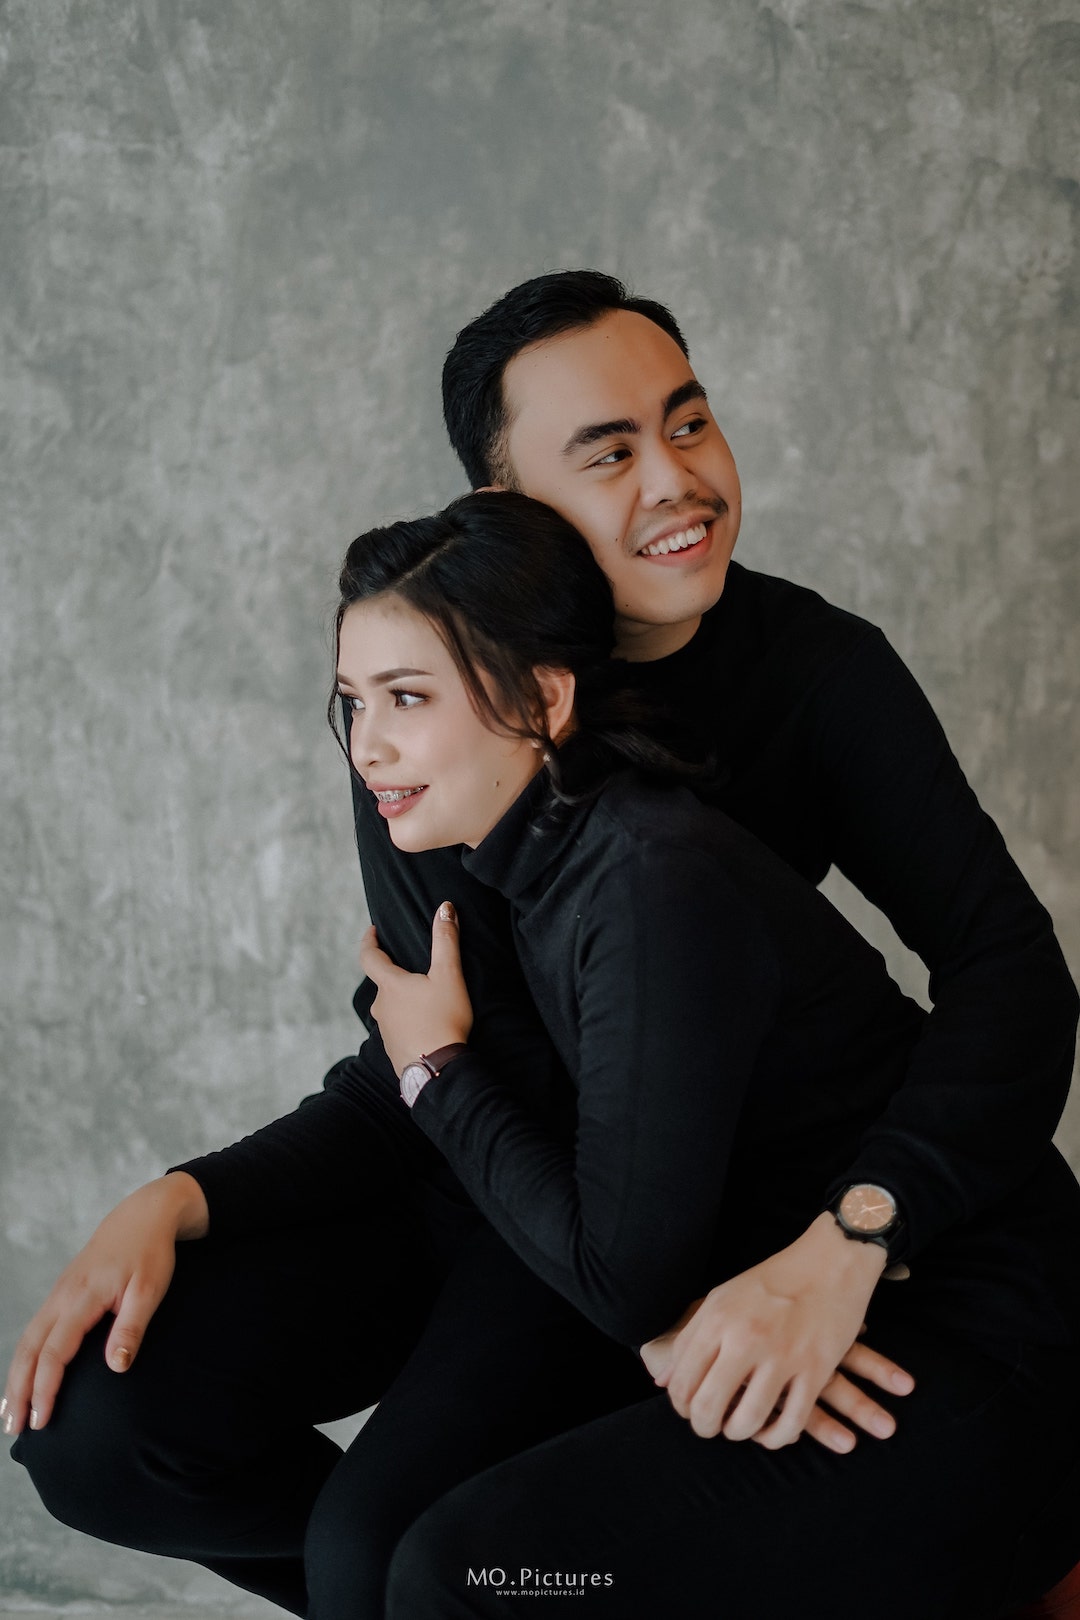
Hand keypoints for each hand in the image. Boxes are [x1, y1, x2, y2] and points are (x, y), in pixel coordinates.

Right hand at [2, 1172, 207, 1436]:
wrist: (143, 1215)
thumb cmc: (150, 1253)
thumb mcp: (150, 1288)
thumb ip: (132, 1326)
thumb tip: (117, 1367)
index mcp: (83, 1296)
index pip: (55, 1351)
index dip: (45, 1388)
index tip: (41, 1421)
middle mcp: (62, 1296)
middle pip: (30, 1349)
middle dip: (18, 1390)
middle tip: (14, 1429)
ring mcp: (58, 1293)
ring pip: (27, 1339)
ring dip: (15, 1377)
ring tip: (9, 1412)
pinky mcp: (61, 1293)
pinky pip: (34, 1330)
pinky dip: (24, 1357)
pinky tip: (23, 1377)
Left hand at [359, 902, 472, 1077]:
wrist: (438, 1070)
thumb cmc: (443, 1020)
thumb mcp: (449, 976)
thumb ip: (446, 940)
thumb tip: (445, 907)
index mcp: (390, 985)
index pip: (369, 956)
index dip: (369, 941)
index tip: (372, 931)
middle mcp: (381, 1007)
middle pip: (382, 984)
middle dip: (394, 974)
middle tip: (411, 968)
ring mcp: (385, 1030)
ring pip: (390, 1008)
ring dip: (402, 1000)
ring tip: (423, 998)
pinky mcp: (393, 1050)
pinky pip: (398, 1029)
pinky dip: (408, 1022)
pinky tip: (424, 1026)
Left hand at [639, 1212, 914, 1452]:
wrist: (831, 1261)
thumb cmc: (773, 1280)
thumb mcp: (722, 1298)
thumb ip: (689, 1337)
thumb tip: (661, 1380)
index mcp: (718, 1318)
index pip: (682, 1381)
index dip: (680, 1405)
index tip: (689, 1408)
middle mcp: (746, 1338)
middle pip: (708, 1407)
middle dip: (704, 1427)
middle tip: (711, 1425)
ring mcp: (783, 1356)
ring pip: (747, 1422)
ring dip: (738, 1434)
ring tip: (739, 1426)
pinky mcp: (816, 1371)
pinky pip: (790, 1424)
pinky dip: (776, 1438)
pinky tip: (771, 1431)